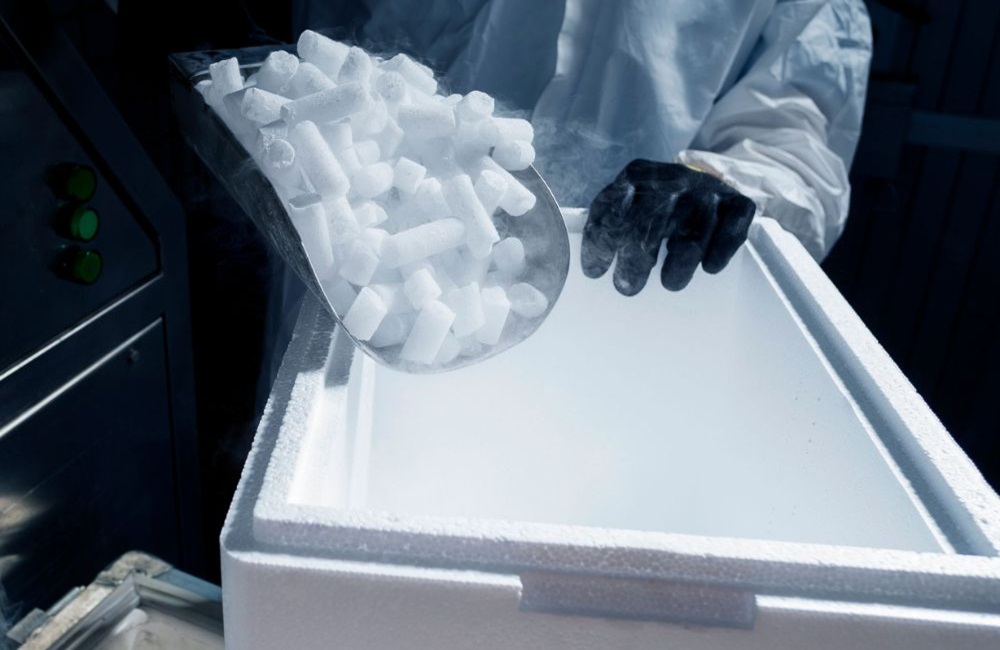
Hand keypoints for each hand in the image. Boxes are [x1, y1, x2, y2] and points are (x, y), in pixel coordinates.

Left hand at [582, 160, 755, 293]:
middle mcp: (671, 180)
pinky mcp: (737, 203)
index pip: (612, 210)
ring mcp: (705, 191)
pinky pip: (730, 231)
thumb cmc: (656, 202)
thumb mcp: (627, 200)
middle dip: (634, 262)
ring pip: (690, 236)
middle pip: (648, 225)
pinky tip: (709, 268)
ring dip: (678, 266)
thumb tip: (591, 268)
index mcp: (636, 177)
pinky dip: (719, 253)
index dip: (600, 244)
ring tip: (669, 284)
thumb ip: (607, 224)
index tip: (595, 272)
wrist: (707, 176)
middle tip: (626, 288)